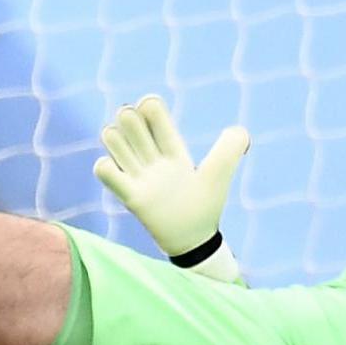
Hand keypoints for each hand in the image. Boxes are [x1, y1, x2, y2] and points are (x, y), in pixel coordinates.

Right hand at [92, 95, 249, 259]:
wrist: (194, 240)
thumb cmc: (206, 204)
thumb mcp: (219, 174)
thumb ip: (229, 150)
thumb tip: (241, 130)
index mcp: (173, 148)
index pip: (154, 116)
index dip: (150, 106)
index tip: (150, 104)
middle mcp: (152, 157)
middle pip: (130, 123)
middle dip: (129, 117)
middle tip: (132, 119)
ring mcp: (138, 175)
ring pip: (113, 140)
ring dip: (114, 138)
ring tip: (126, 150)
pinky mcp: (129, 195)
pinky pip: (105, 172)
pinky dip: (104, 167)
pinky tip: (113, 170)